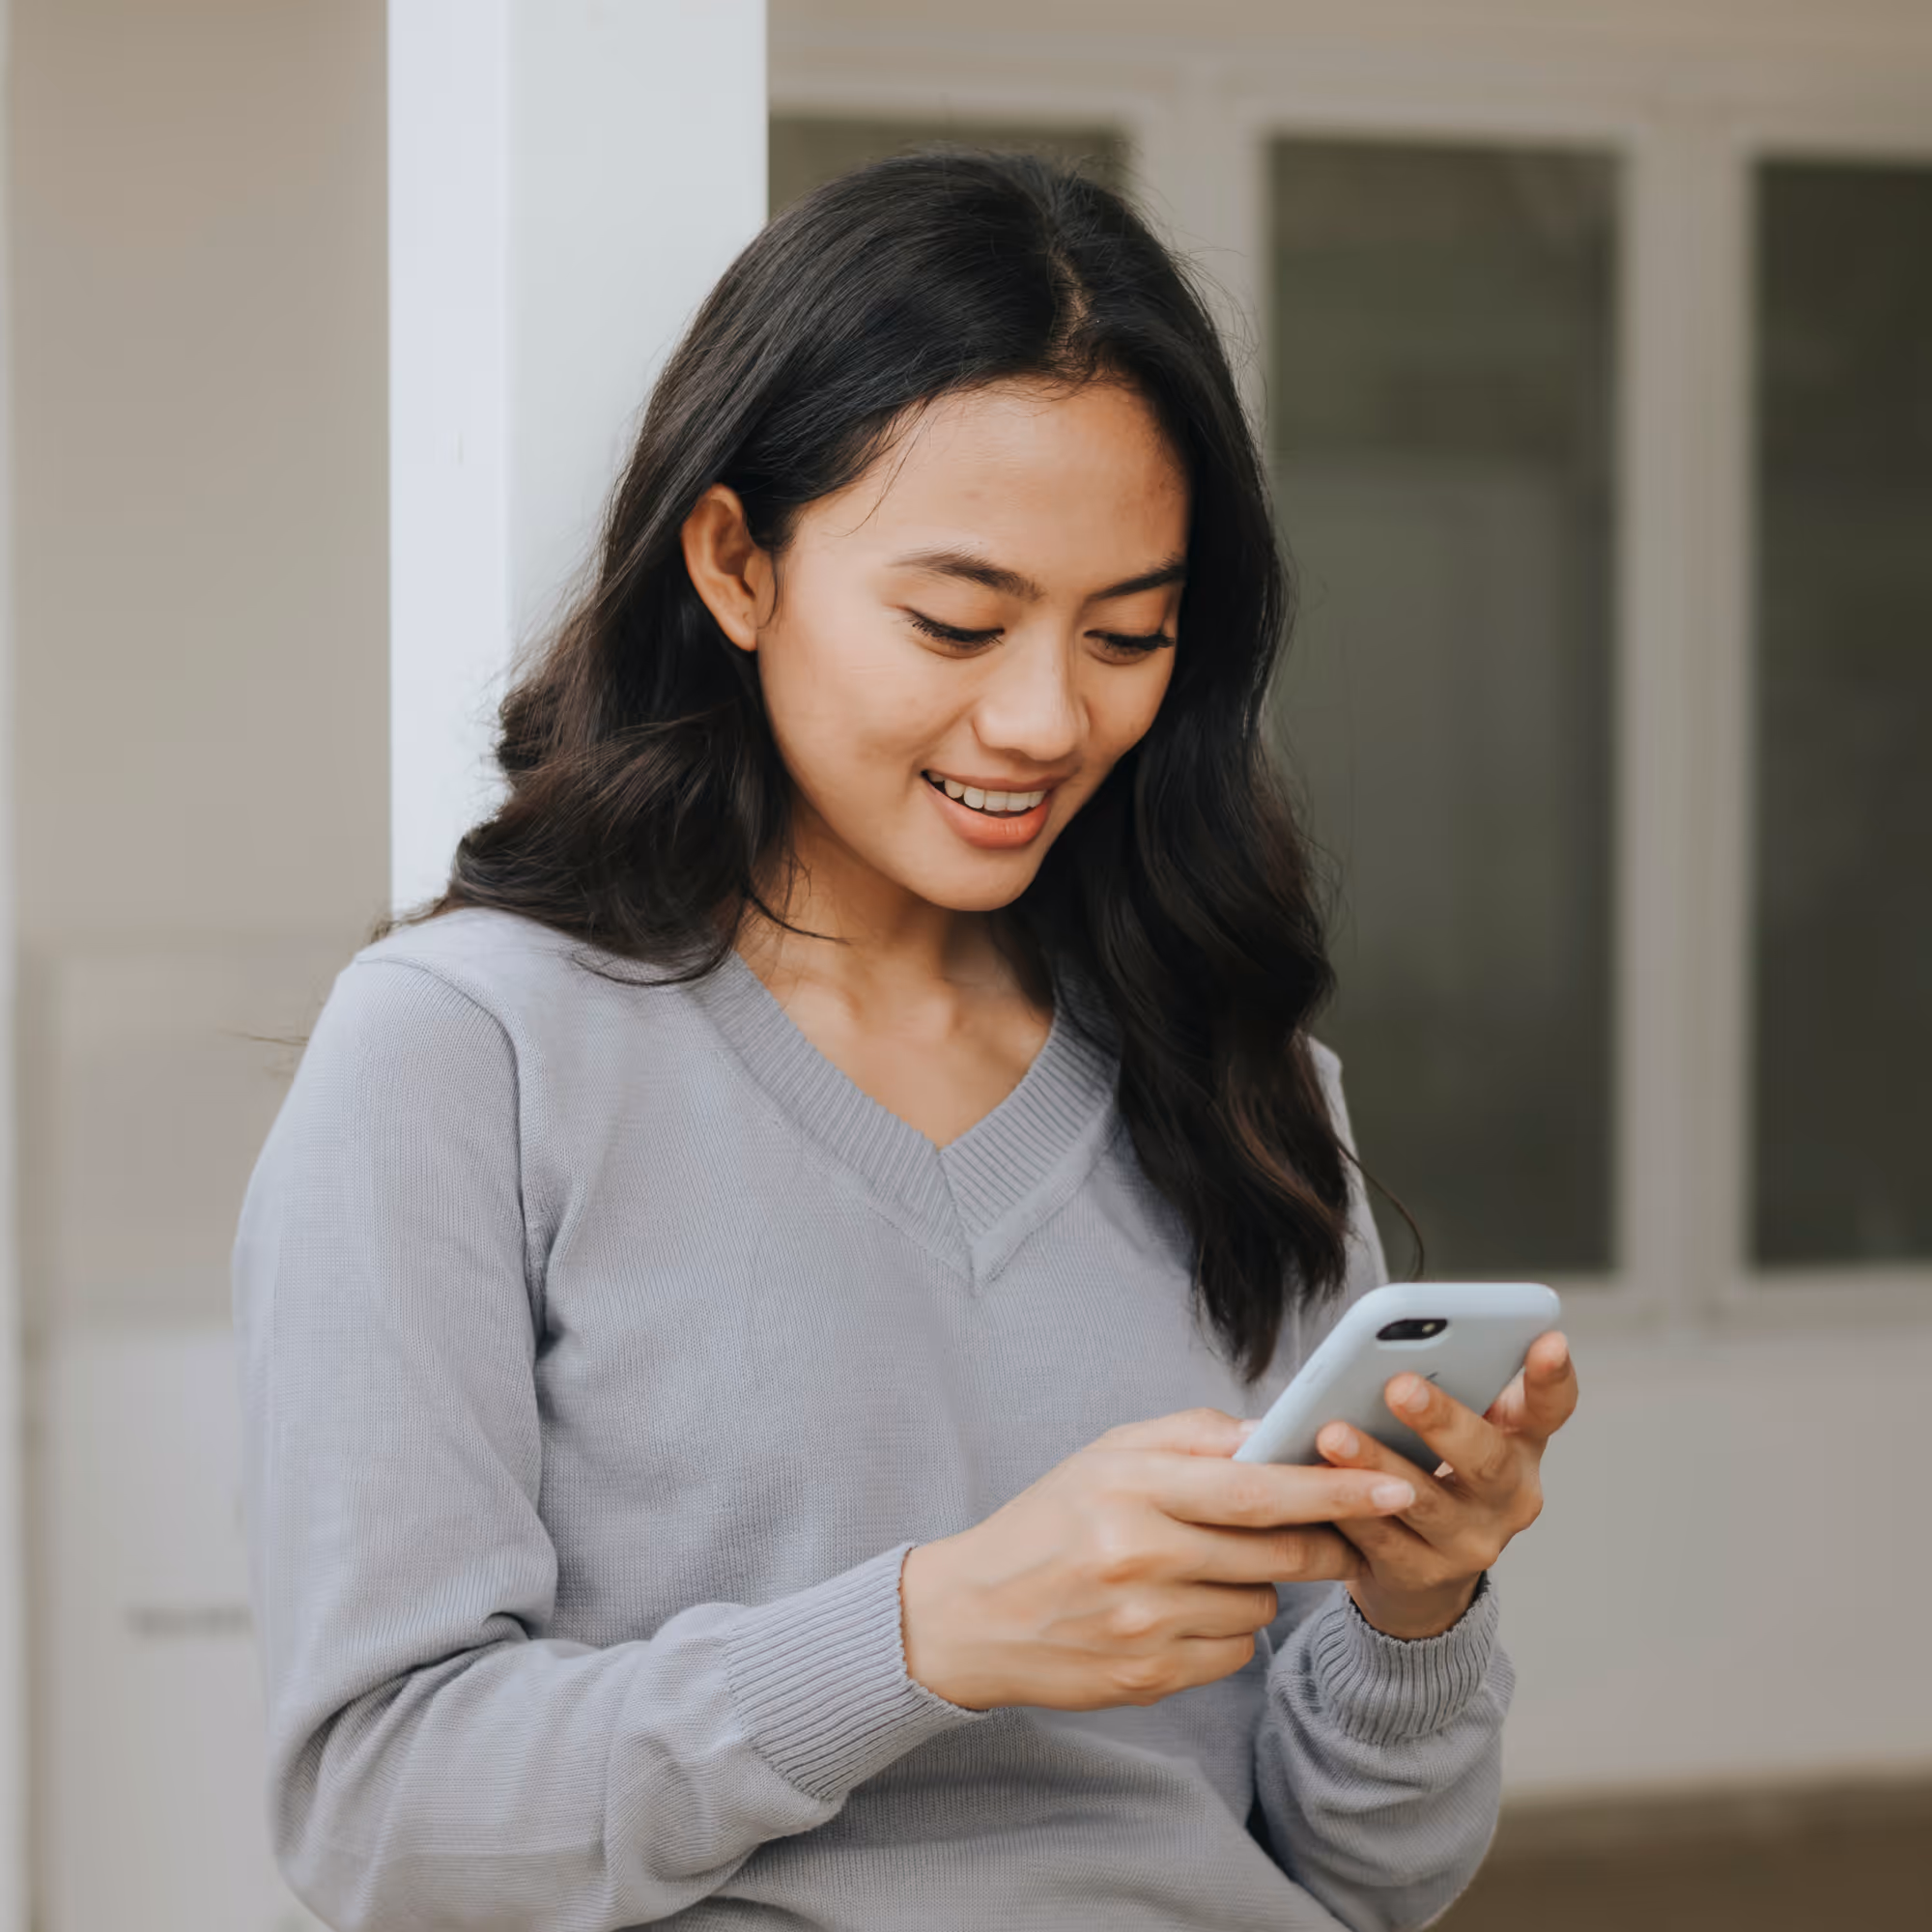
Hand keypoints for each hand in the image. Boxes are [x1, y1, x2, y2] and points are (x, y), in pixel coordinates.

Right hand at [899, 1408, 1416, 1711]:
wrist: (973, 1616)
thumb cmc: (1051, 1521)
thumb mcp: (1107, 1455)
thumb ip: (1193, 1435)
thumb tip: (1275, 1432)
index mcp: (1132, 1486)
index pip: (1257, 1488)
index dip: (1333, 1487)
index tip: (1393, 1485)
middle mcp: (1139, 1554)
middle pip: (1276, 1554)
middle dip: (1327, 1542)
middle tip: (1346, 1533)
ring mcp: (1144, 1624)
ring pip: (1261, 1606)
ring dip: (1261, 1587)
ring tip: (1209, 1568)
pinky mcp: (1147, 1678)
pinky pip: (1233, 1652)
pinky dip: (1228, 1630)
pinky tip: (1182, 1611)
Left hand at [1316, 1330, 1576, 1638]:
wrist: (1421, 1570)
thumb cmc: (1435, 1472)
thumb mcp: (1456, 1431)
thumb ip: (1444, 1388)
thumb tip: (1386, 1343)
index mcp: (1520, 1445)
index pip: (1549, 1408)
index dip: (1551, 1377)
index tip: (1550, 1340)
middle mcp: (1509, 1497)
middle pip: (1485, 1457)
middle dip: (1441, 1419)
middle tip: (1398, 1386)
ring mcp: (1470, 1543)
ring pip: (1423, 1501)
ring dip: (1376, 1464)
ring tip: (1333, 1433)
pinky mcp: (1423, 1575)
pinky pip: (1379, 1539)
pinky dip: (1347, 1507)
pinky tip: (1316, 1480)